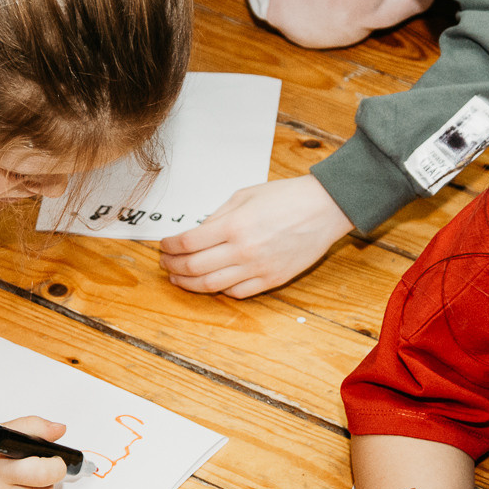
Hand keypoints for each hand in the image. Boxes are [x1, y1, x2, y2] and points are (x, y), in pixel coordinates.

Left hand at [158, 174, 351, 297]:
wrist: (324, 209)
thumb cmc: (286, 197)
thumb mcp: (244, 196)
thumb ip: (217, 216)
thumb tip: (196, 234)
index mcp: (233, 225)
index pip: (188, 243)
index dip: (170, 247)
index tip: (164, 245)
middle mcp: (243, 250)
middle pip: (194, 268)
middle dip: (172, 267)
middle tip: (165, 263)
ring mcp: (258, 268)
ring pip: (212, 286)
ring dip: (188, 284)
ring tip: (177, 278)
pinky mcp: (272, 280)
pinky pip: (238, 292)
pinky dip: (219, 290)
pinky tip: (211, 283)